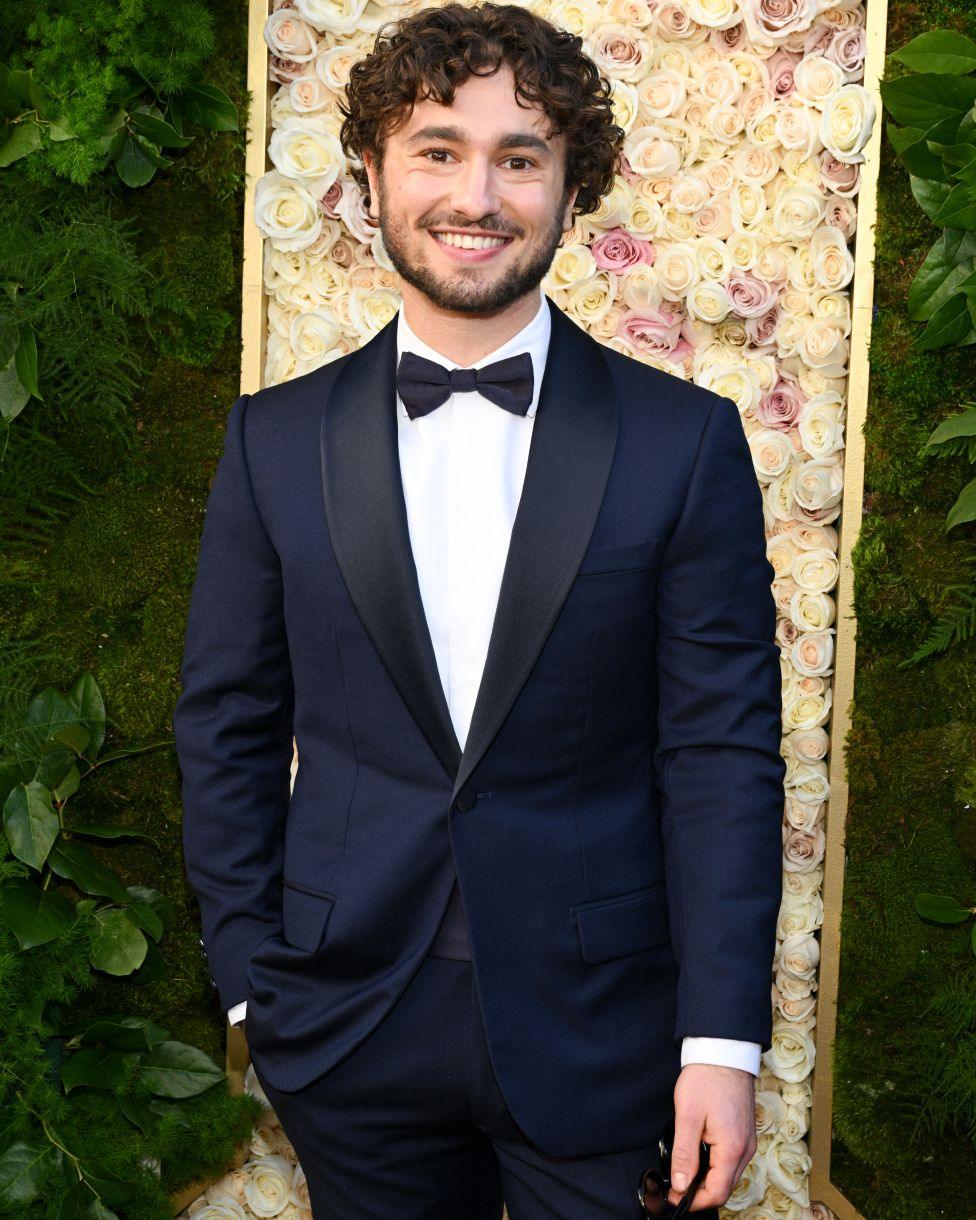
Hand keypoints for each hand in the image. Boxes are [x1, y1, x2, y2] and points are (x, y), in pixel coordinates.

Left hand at [667, 1063, 756, 1210]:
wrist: (724, 1052)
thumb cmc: (706, 1078)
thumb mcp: (687, 1116)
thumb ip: (684, 1155)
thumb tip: (681, 1185)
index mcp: (732, 1148)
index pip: (716, 1193)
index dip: (693, 1201)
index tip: (674, 1198)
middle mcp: (745, 1149)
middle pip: (724, 1188)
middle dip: (699, 1194)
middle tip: (675, 1188)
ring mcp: (748, 1142)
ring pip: (728, 1176)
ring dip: (707, 1180)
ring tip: (684, 1172)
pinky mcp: (745, 1134)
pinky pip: (731, 1161)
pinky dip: (715, 1166)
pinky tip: (699, 1156)